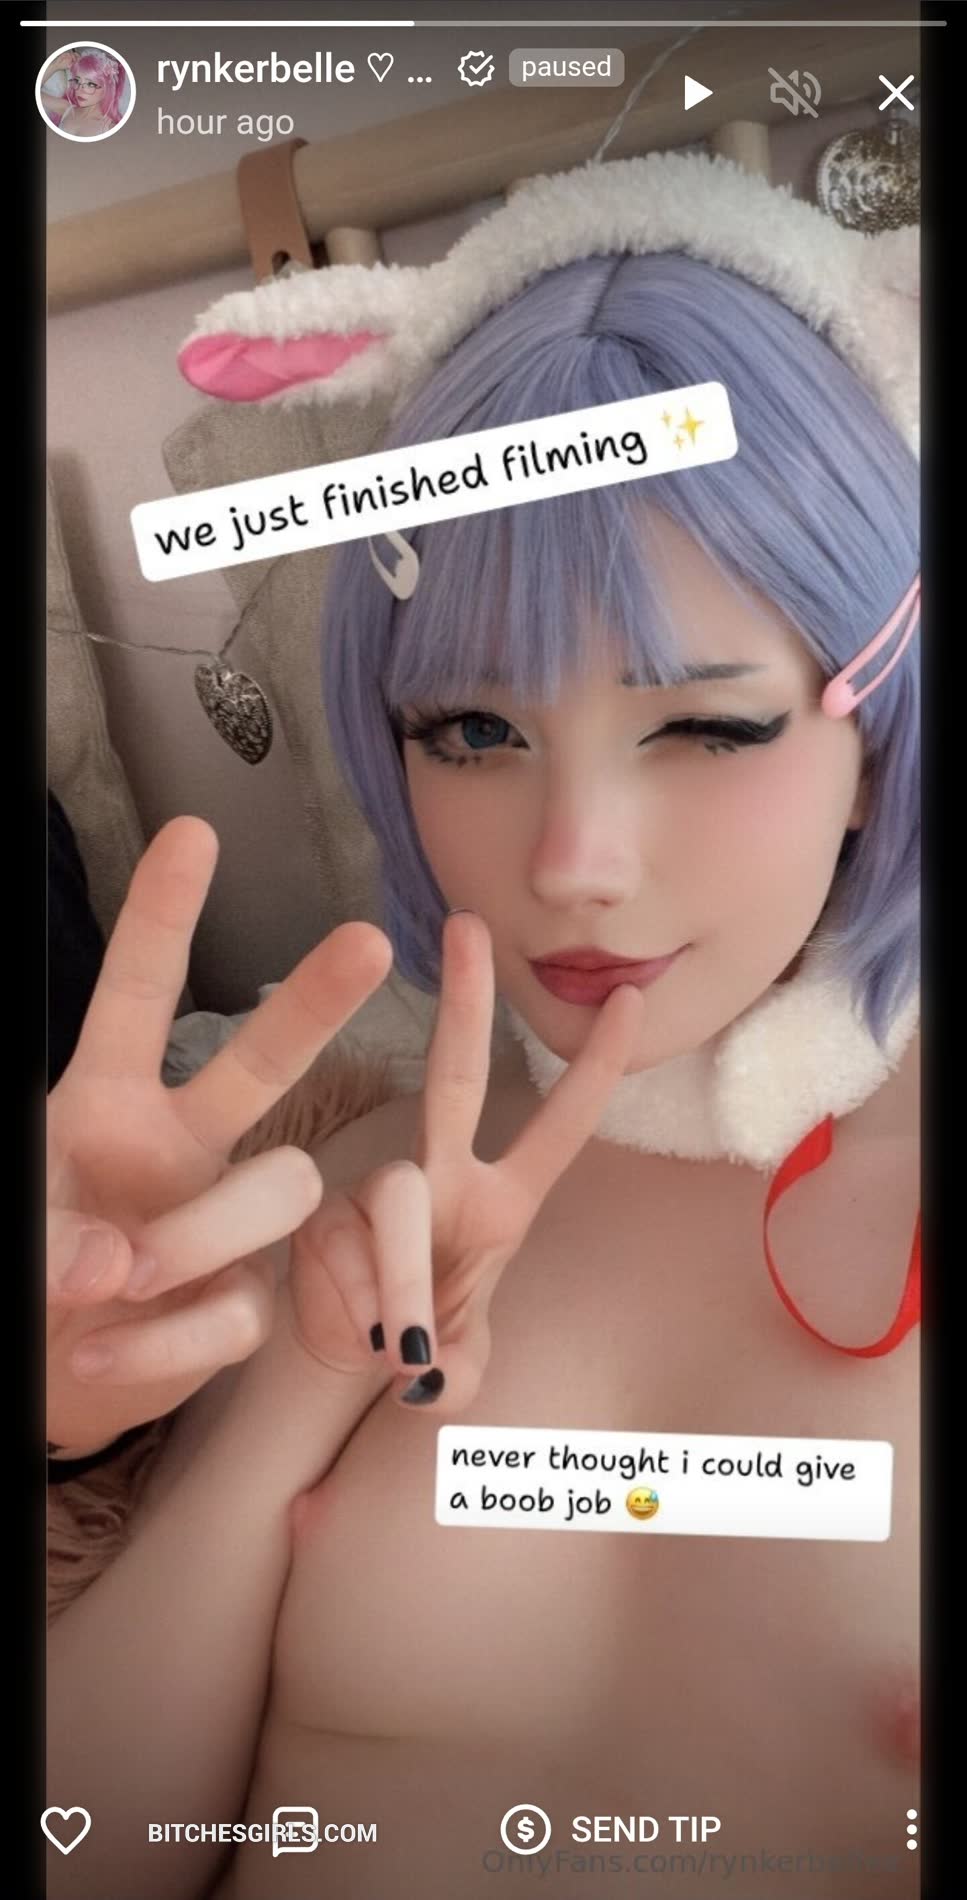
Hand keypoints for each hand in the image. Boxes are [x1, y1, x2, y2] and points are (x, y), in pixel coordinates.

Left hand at [47, 817, 391, 1452]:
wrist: (47, 1377)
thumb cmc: (32, 1278)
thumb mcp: (19, 1248)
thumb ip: (56, 1245)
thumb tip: (126, 1264)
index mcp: (105, 1103)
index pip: (138, 996)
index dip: (163, 915)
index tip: (194, 831)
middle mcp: (180, 1146)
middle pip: (262, 1060)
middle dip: (314, 1002)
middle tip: (367, 939)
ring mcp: (225, 1220)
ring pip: (280, 1187)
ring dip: (198, 1236)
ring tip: (114, 1282)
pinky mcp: (248, 1302)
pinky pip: (239, 1307)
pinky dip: (160, 1342)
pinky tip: (100, 1351)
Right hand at [290, 912, 641, 1411]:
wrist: (348, 1364)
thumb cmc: (427, 1349)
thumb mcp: (461, 1374)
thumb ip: (455, 1374)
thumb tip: (415, 1361)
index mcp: (500, 1204)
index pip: (558, 1129)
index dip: (595, 1069)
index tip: (632, 999)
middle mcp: (441, 1179)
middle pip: (456, 1080)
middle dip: (465, 1002)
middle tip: (469, 928)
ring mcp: (379, 1190)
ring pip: (398, 1204)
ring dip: (401, 1286)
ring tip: (399, 1349)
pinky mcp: (320, 1211)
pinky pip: (342, 1247)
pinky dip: (352, 1305)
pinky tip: (353, 1331)